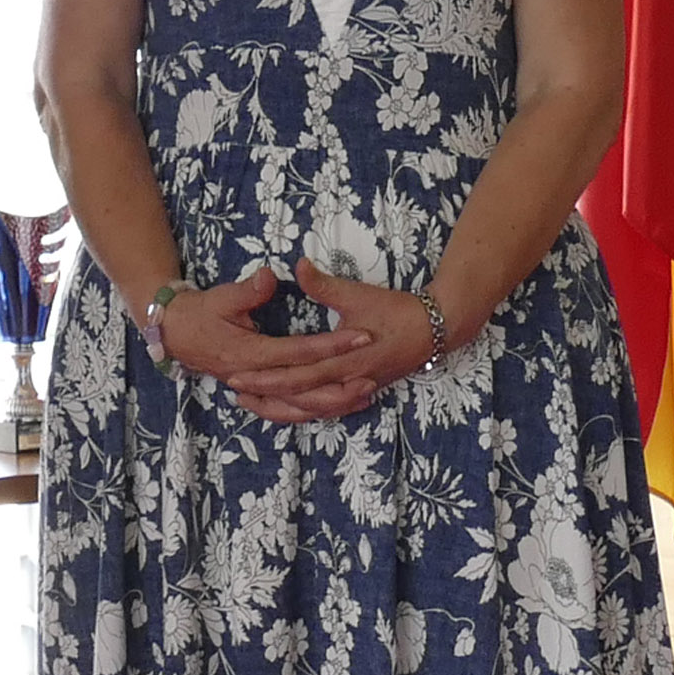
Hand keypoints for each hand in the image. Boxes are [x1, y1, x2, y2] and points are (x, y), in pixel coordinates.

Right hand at [150, 264, 379, 424]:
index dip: (331, 344)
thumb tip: (270, 276)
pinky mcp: (258, 393)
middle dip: (341, 381)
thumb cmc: (200, 313)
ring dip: (333, 402)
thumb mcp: (221, 298)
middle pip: (305, 388)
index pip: (299, 351)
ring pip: (300, 406)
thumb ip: (249, 290)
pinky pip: (290, 410)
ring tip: (366, 394)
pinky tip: (341, 405)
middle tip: (374, 373)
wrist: (176, 334)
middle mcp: (255, 377)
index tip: (361, 334)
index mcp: (250, 353)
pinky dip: (316, 410)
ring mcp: (257, 389)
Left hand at [239, 260, 440, 422]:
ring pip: (314, 409)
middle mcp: (349, 381)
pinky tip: (290, 408)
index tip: (238, 376)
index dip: (266, 378)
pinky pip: (330, 408)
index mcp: (344, 360)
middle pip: (300, 398)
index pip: (297, 375)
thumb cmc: (396, 310)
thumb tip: (297, 264)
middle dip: (267, 398)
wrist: (437, 328)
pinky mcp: (363, 390)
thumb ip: (323, 285)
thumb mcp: (357, 294)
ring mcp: (357, 389)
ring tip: (254, 404)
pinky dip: (308, 410)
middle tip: (236, 394)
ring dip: (284, 408)